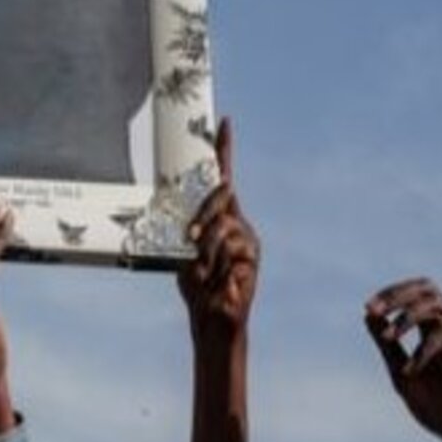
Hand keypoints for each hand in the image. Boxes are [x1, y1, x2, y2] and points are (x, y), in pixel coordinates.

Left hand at [179, 120, 258, 343]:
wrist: (211, 318)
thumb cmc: (198, 287)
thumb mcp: (188, 253)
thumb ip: (195, 231)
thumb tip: (202, 219)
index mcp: (221, 217)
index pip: (224, 177)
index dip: (225, 149)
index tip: (224, 122)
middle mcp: (239, 222)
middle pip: (222, 195)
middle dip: (202, 215)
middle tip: (191, 239)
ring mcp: (248, 237)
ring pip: (222, 223)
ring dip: (206, 247)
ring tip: (205, 269)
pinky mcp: (253, 254)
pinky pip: (230, 245)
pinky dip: (218, 262)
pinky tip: (221, 278)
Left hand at [364, 278, 441, 441]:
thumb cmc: (435, 405)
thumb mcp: (400, 373)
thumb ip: (387, 345)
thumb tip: (368, 315)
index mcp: (436, 327)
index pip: (416, 292)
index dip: (391, 293)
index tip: (368, 308)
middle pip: (428, 288)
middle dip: (397, 295)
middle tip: (374, 310)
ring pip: (436, 305)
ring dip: (406, 319)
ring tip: (387, 339)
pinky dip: (422, 351)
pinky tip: (409, 371)